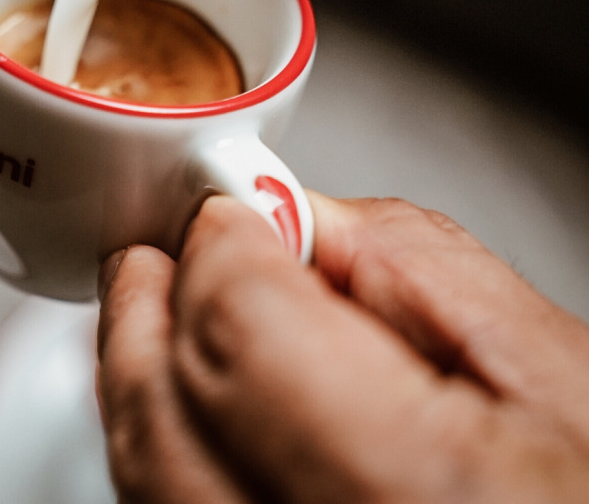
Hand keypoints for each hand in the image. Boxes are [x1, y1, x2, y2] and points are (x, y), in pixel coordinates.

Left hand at [97, 194, 588, 502]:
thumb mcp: (551, 365)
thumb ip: (406, 264)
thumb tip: (287, 213)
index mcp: (414, 494)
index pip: (241, 332)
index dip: (219, 249)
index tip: (222, 211)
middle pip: (163, 419)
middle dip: (143, 311)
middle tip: (152, 254)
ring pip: (148, 479)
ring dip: (139, 377)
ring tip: (155, 310)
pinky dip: (163, 444)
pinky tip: (185, 402)